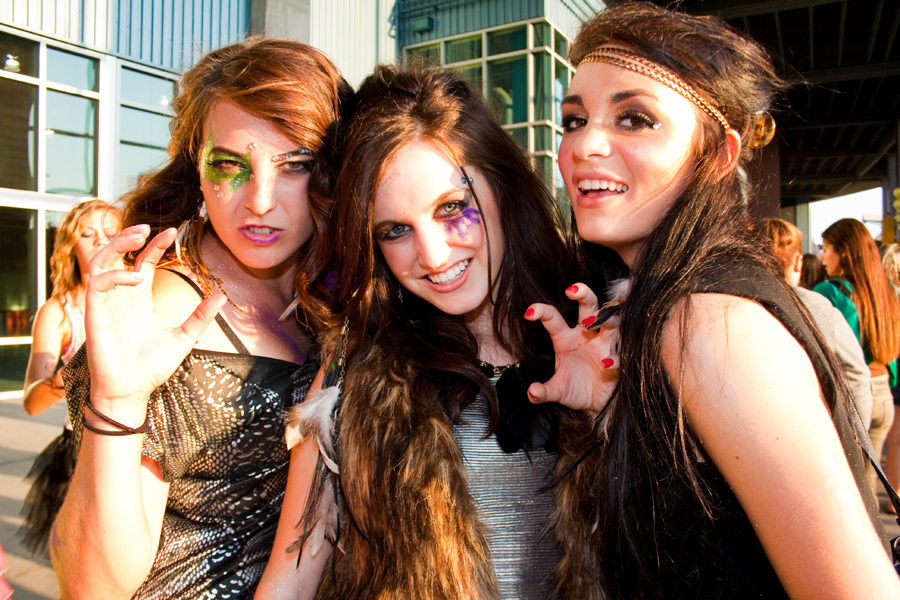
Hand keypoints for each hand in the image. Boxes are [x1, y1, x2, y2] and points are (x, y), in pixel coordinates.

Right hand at [84, 225, 225, 411]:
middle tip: (146, 226)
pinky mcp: (94, 314)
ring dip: (116, 245)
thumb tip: (221, 295)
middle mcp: (121, 297)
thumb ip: (200, 316)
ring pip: (101, 262)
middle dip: (128, 236)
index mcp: (139, 300)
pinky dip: (115, 275)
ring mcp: (106, 304)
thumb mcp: (184, 337)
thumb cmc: (151, 367)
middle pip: (117, 255)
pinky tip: (136, 279)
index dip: (154, 245)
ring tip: (138, 237)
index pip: (143, 262)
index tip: (172, 232)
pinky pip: (96, 284)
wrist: (132, 392)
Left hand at [524, 283, 619, 414]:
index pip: (553, 318)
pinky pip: (619, 354)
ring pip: (610, 322)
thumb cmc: (576, 390)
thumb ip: (544, 392)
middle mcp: (586, 336)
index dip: (542, 311)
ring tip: (591, 324)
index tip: (529, 313)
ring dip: (603, 320)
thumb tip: (532, 393)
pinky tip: (607, 363)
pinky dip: (614, 358)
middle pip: (588, 306)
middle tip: (573, 290)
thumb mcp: (557, 391)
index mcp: (565, 338)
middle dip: (583, 294)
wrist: (596, 405)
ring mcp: (604, 345)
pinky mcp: (618, 360)